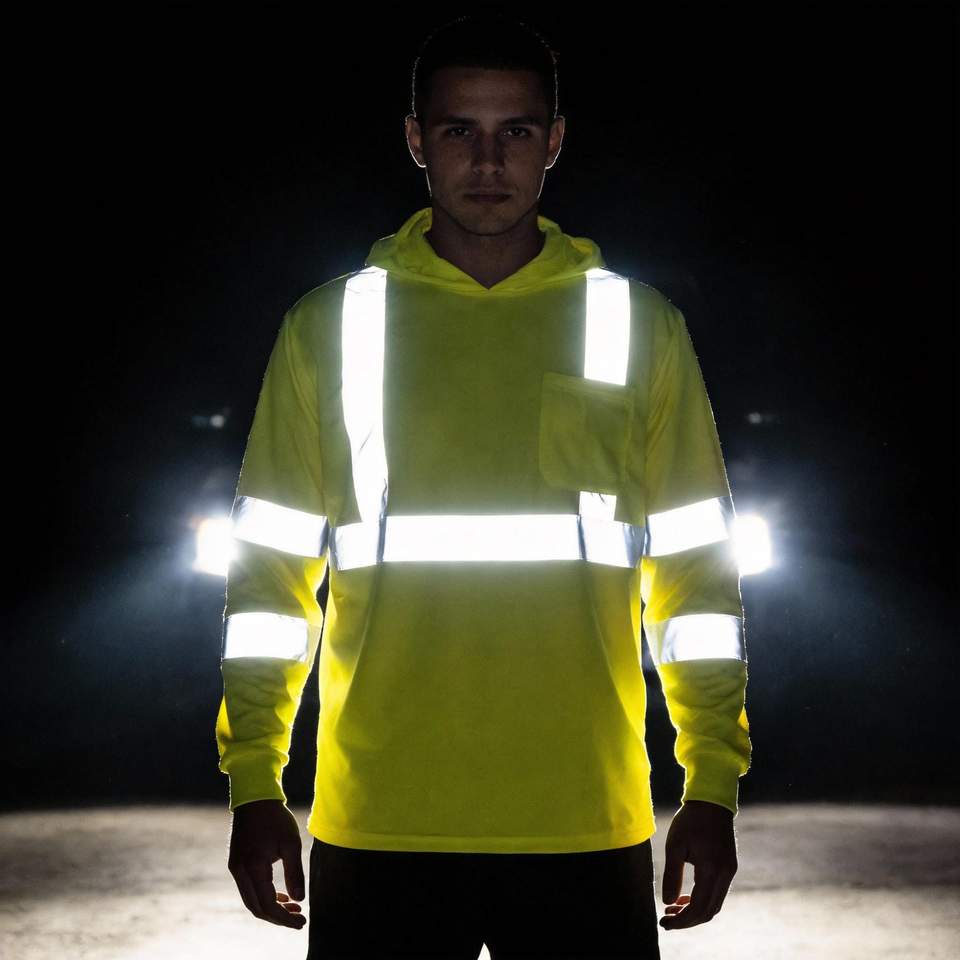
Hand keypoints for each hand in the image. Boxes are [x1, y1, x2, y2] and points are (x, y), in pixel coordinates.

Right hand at [227, 798, 306, 928]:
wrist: (254, 798)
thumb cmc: (275, 818)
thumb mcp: (291, 843)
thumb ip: (294, 872)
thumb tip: (300, 899)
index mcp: (252, 867)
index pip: (267, 904)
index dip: (284, 918)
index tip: (302, 921)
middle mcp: (239, 871)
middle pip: (257, 907)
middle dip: (278, 917)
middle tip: (300, 918)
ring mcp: (235, 868)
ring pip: (251, 900)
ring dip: (271, 907)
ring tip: (294, 907)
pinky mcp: (236, 863)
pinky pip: (248, 889)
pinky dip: (263, 896)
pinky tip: (280, 895)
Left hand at [660, 799, 737, 929]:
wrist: (712, 802)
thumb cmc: (690, 820)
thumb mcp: (675, 845)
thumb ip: (671, 875)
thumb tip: (667, 902)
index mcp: (712, 870)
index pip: (698, 908)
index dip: (681, 920)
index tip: (664, 921)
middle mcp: (725, 874)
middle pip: (708, 911)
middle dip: (687, 920)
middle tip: (666, 919)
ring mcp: (730, 871)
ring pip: (714, 904)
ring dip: (694, 911)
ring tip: (672, 909)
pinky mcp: (729, 867)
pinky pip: (717, 893)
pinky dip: (702, 900)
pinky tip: (685, 897)